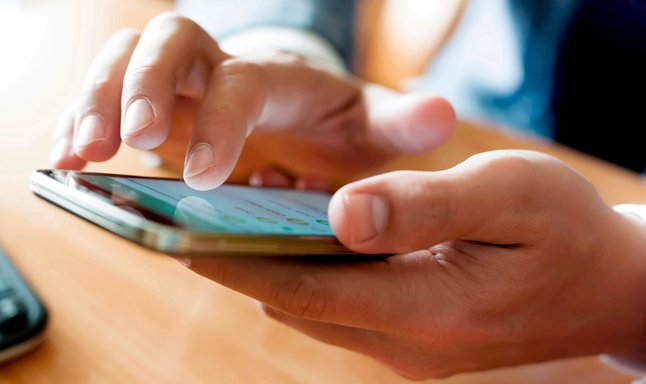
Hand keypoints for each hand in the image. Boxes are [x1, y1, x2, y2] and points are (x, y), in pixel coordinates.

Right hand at [49, 12, 455, 189]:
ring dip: (95, 101)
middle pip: (168, 44)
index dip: (220, 122)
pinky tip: (73, 157)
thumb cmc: (337, 123)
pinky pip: (107, 94)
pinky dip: (83, 119)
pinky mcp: (156, 106)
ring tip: (79, 154)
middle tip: (122, 144)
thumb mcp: (373, 125)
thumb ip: (400, 122)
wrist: (305, 109)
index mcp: (280, 79)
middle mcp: (223, 69)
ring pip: (124, 60)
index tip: (208, 176)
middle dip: (139, 88)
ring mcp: (183, 84)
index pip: (242, 82)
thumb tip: (442, 113)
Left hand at [183, 150, 645, 378]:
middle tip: (207, 210)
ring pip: (316, 306)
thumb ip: (425, 206)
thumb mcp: (509, 197)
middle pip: (298, 303)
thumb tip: (341, 214)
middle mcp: (407, 341)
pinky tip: (314, 227)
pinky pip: (343, 305)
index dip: (237, 263)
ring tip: (256, 206)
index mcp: (429, 309)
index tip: (182, 237)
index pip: (304, 291)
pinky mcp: (413, 334)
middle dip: (245, 261)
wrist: (609, 287)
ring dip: (280, 264)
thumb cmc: (567, 230)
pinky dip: (316, 270)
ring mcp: (409, 344)